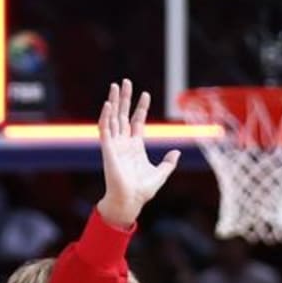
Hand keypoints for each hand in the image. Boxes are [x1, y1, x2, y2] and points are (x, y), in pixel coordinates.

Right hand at [96, 79, 179, 226]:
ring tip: (115, 85)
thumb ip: (168, 163)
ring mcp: (115, 144)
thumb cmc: (143, 190)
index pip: (137, 121)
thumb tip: (176, 152)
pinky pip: (105, 129)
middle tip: (125, 81)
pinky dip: (106, 116)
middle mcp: (124, 142)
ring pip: (113, 118)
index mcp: (135, 146)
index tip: (145, 94)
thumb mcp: (160, 173)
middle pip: (123, 115)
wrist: (130, 200)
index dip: (141, 107)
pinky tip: (108, 104)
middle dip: (124, 98)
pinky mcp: (108, 149)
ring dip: (114, 101)